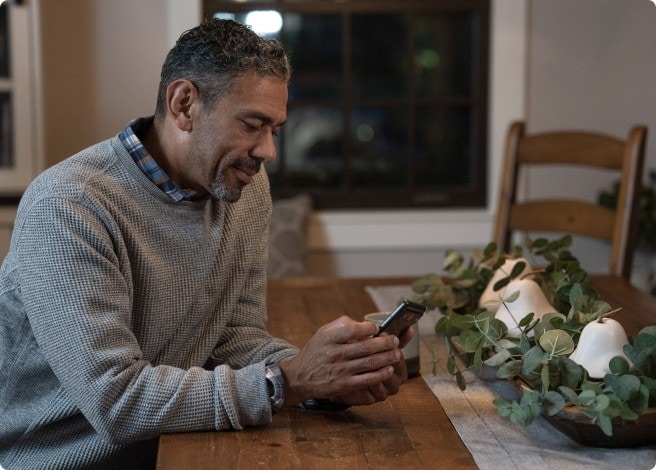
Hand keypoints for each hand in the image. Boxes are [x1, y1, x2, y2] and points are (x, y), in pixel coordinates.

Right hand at [279, 316, 402, 405]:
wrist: (300, 377)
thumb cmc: (316, 351)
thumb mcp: (323, 333)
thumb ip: (343, 325)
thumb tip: (364, 324)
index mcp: (329, 338)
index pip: (353, 330)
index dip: (368, 328)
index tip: (377, 328)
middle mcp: (334, 353)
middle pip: (366, 347)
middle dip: (385, 343)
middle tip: (395, 340)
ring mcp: (340, 370)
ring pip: (370, 363)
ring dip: (387, 358)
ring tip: (397, 353)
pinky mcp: (344, 385)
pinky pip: (367, 379)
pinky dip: (381, 374)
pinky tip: (389, 369)